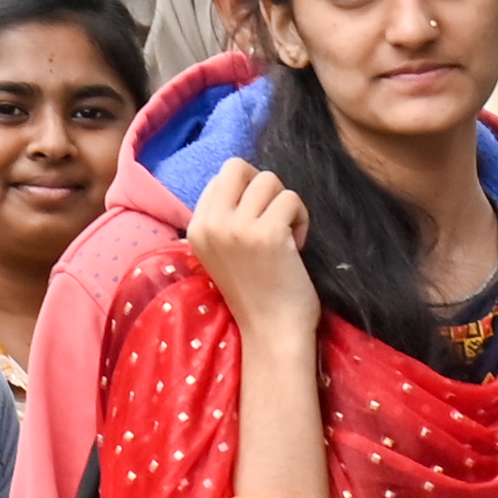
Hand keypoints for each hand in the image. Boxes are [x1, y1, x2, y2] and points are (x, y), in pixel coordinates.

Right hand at [188, 158, 317, 340]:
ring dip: (285, 205)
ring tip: (286, 236)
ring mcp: (238, 228)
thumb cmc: (255, 292)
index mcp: (196, 228)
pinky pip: (291, 199)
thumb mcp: (222, 252)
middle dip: (263, 187)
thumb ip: (224, 218)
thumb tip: (246, 180)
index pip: (222, 178)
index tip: (255, 227)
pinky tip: (297, 246)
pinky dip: (301, 219)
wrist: (272, 331)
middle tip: (272, 218)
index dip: (247, 195)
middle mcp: (211, 224)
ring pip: (269, 180)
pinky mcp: (268, 234)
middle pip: (238, 167)